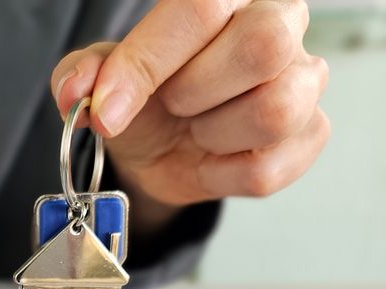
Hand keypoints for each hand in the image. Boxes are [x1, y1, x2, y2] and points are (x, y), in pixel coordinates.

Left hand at [51, 0, 328, 230]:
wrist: (160, 148)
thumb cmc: (142, 98)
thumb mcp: (102, 78)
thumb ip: (83, 74)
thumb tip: (76, 92)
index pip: (201, 9)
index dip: (146, 66)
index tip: (107, 112)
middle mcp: (279, 23)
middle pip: (264, 46)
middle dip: (195, 91)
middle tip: (172, 106)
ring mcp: (304, 80)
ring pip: (275, 111)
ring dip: (213, 134)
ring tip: (195, 129)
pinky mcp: (309, 135)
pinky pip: (268, 169)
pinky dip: (221, 175)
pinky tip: (211, 157)